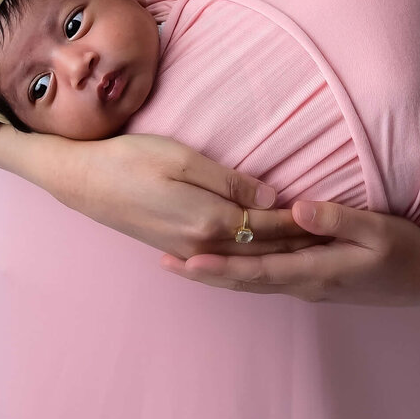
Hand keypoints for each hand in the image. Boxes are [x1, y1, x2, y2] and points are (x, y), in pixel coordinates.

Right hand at [59, 132, 317, 261]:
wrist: (82, 181)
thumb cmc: (130, 159)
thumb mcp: (182, 158)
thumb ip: (229, 181)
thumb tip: (272, 197)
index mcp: (210, 221)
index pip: (270, 224)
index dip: (303, 220)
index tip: (336, 217)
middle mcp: (203, 245)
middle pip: (262, 247)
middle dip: (299, 243)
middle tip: (337, 241)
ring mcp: (188, 251)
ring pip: (245, 258)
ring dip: (278, 254)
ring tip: (311, 251)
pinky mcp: (175, 248)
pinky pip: (225, 260)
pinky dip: (251, 259)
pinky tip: (263, 257)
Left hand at [158, 199, 419, 305]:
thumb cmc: (405, 249)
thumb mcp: (379, 230)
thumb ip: (338, 218)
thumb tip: (297, 209)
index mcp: (316, 271)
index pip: (257, 272)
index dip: (220, 266)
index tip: (186, 260)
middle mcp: (305, 283)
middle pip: (245, 281)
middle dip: (205, 272)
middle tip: (163, 262)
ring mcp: (308, 283)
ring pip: (252, 281)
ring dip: (218, 272)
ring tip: (181, 261)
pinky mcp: (312, 276)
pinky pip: (265, 276)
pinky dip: (239, 270)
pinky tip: (225, 260)